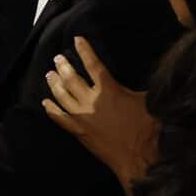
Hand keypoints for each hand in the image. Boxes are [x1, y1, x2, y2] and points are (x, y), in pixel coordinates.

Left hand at [43, 37, 156, 183]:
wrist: (139, 156)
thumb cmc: (148, 128)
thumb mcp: (148, 101)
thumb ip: (138, 88)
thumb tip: (149, 78)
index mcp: (109, 89)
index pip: (94, 65)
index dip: (85, 51)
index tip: (77, 39)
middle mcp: (91, 100)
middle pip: (72, 78)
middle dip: (63, 66)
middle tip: (57, 58)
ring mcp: (82, 116)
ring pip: (62, 96)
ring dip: (54, 84)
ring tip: (49, 75)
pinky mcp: (78, 131)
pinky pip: (60, 118)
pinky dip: (51, 109)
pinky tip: (45, 103)